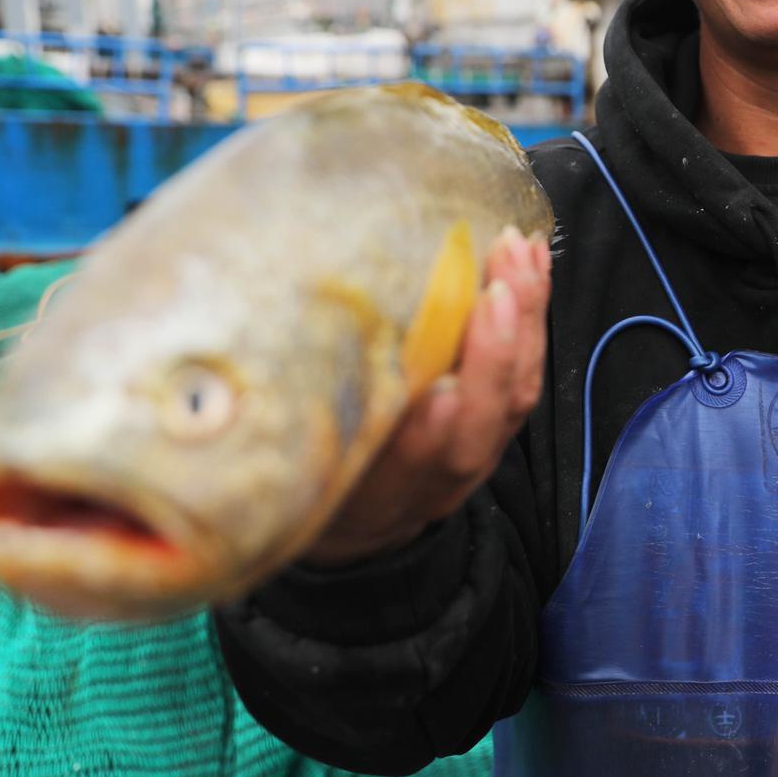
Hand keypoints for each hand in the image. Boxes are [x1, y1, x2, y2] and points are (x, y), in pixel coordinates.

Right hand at [300, 226, 551, 567]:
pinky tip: (533, 261)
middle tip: (498, 290)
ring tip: (521, 253)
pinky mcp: (499, 423)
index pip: (415, 466)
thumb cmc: (316, 480)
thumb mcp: (297, 469)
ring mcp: (478, 450)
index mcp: (382, 491)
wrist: (362, 524)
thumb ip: (296, 425)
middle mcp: (439, 476)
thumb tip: (243, 356)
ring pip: (516, 394)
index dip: (433, 433)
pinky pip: (528, 371)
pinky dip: (534, 315)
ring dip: (526, 321)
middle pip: (482, 426)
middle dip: (496, 357)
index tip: (441, 393)